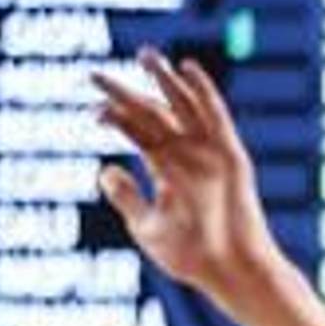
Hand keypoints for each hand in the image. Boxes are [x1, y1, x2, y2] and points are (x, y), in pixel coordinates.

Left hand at [94, 50, 279, 306]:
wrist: (231, 269)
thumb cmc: (192, 257)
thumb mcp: (148, 228)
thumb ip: (127, 198)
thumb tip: (103, 169)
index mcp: (166, 167)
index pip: (135, 130)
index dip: (114, 116)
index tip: (93, 110)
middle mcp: (186, 153)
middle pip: (152, 112)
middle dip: (125, 93)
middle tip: (95, 76)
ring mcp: (208, 151)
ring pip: (183, 106)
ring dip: (164, 80)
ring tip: (144, 56)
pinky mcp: (230, 154)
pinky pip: (216, 116)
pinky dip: (202, 92)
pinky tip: (186, 69)